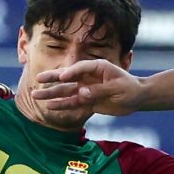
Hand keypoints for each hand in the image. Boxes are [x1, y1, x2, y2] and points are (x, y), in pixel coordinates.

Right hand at [32, 56, 146, 118]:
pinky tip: (49, 106)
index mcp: (97, 67)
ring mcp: (86, 89)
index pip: (81, 68)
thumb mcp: (117, 88)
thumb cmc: (130, 88)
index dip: (71, 72)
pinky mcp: (87, 101)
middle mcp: (88, 77)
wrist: (137, 98)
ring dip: (52, 94)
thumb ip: (99, 90)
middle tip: (37, 79)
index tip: (62, 77)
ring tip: (36, 95)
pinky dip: (61, 105)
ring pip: (66, 91)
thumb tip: (81, 93)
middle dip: (52, 79)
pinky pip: (72, 103)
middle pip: (67, 77)